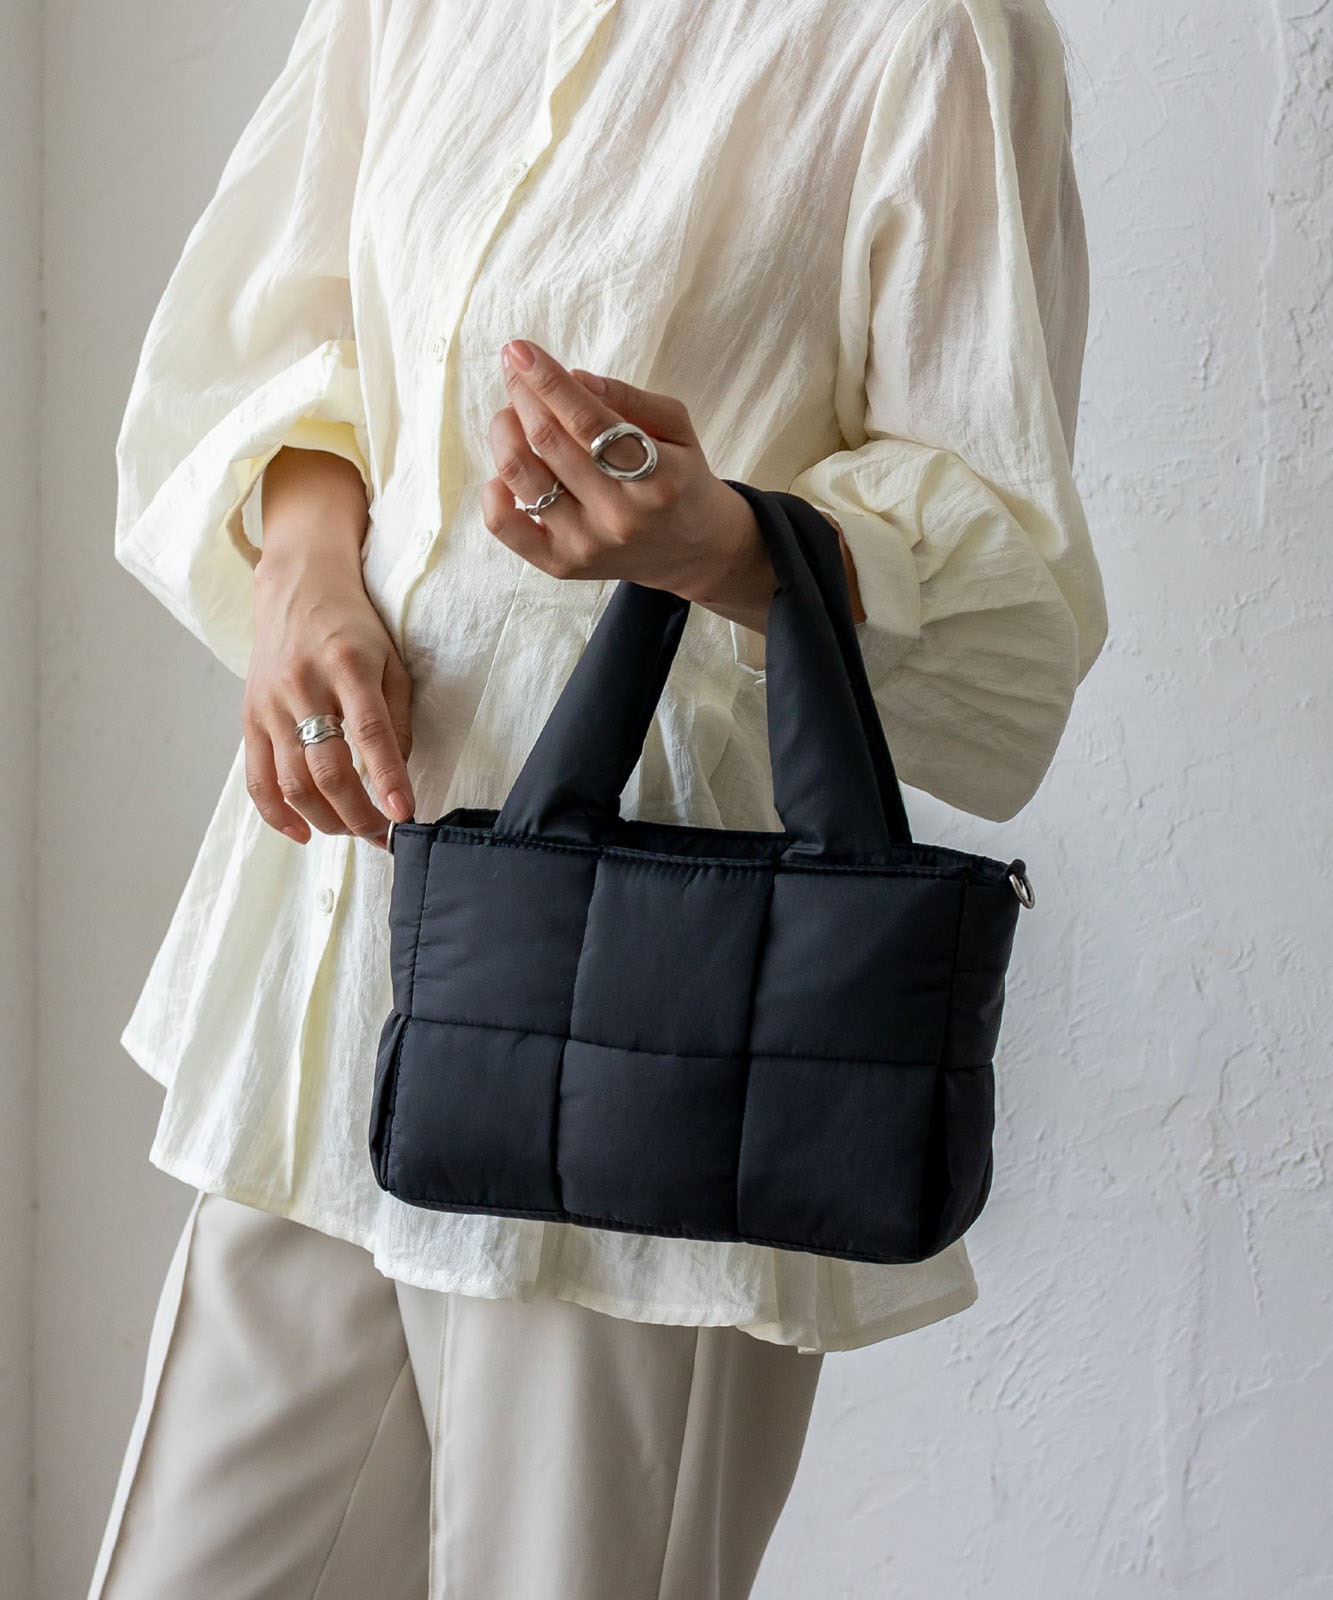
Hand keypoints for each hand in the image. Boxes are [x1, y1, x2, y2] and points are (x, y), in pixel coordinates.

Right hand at [245, 548, 415, 849]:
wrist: (298, 586)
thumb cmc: (355, 627)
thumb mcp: (391, 661)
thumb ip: (396, 717)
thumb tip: (397, 778)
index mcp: (347, 666)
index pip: (369, 732)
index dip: (387, 778)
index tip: (404, 815)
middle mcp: (303, 686)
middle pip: (326, 768)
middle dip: (357, 813)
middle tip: (382, 835)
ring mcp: (271, 704)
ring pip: (292, 782)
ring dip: (325, 820)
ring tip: (353, 832)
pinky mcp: (250, 718)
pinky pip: (257, 779)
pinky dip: (278, 815)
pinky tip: (304, 833)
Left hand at [483, 338, 779, 632]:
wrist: (693, 551)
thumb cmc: (681, 478)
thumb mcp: (676, 428)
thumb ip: (629, 398)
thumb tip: (572, 377)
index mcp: (657, 478)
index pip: (589, 420)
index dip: (548, 380)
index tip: (519, 350)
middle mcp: (620, 516)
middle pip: (549, 441)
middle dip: (522, 395)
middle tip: (516, 371)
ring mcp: (587, 544)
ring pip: (522, 475)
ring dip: (505, 430)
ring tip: (513, 413)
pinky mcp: (561, 565)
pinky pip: (505, 526)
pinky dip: (493, 490)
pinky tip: (508, 470)